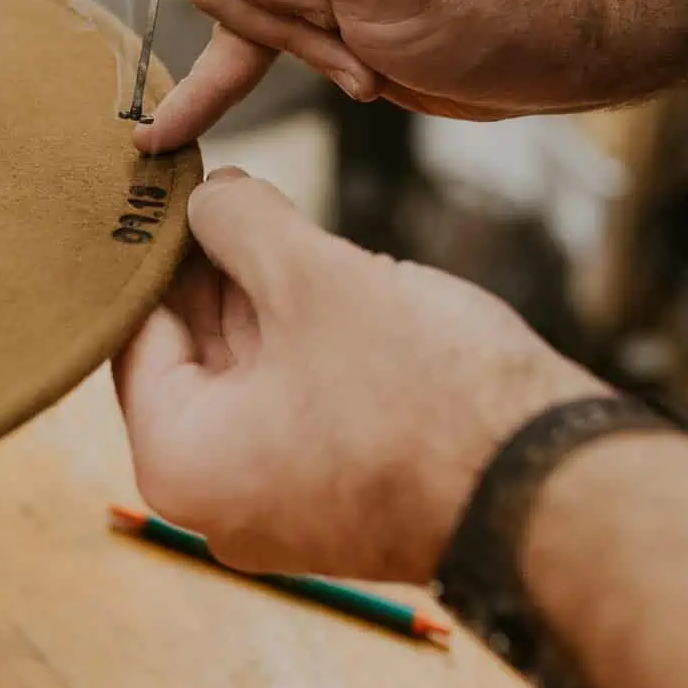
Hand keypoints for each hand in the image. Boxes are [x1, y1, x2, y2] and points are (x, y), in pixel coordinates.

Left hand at [113, 168, 604, 581]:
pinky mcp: (342, 495)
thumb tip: (207, 193)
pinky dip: (304, 339)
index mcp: (181, 462)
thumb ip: (239, 223)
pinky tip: (321, 269)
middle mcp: (217, 500)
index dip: (156, 249)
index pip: (136, 335)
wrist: (550, 484)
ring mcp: (282, 504)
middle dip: (212, 268)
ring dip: (262, 296)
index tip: (166, 187)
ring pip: (251, 374)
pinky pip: (298, 402)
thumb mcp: (311, 276)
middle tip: (221, 182)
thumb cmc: (421, 389)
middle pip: (193, 355)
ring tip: (272, 211)